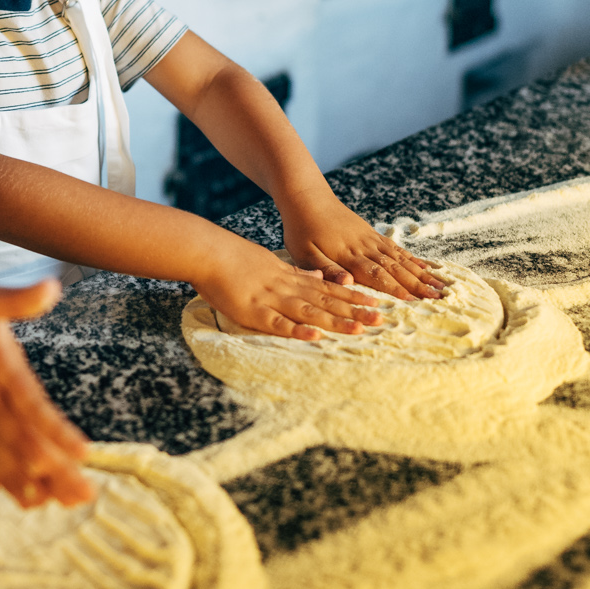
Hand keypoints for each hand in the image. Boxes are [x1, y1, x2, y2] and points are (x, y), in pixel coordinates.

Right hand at [193, 236, 384, 339]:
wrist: (209, 252)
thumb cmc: (236, 259)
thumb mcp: (272, 262)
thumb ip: (298, 273)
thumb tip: (322, 277)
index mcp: (290, 278)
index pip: (328, 290)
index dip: (353, 298)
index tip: (376, 304)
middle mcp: (287, 289)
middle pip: (326, 302)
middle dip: (354, 311)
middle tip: (380, 319)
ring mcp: (271, 300)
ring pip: (309, 312)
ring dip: (335, 321)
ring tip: (359, 329)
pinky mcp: (253, 312)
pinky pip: (278, 324)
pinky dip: (298, 331)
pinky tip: (316, 336)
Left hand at [283, 197, 445, 300]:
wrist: (306, 197)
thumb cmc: (301, 228)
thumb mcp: (304, 252)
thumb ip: (325, 269)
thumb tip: (348, 283)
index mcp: (348, 255)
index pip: (376, 274)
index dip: (395, 288)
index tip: (413, 301)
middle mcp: (364, 247)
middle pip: (395, 267)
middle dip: (417, 284)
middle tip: (438, 297)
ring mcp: (371, 239)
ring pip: (400, 258)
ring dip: (421, 273)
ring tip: (440, 286)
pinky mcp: (371, 234)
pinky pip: (396, 247)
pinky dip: (412, 258)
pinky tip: (426, 267)